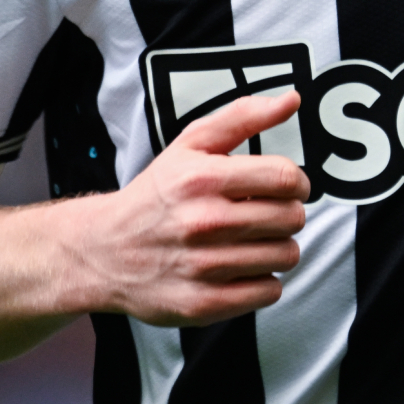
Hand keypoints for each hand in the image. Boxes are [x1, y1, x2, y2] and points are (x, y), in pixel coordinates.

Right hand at [76, 91, 309, 327]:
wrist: (105, 250)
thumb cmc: (158, 193)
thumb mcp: (192, 143)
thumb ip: (244, 116)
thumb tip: (292, 99)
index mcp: (203, 178)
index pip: (285, 178)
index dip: (298, 181)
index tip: (290, 186)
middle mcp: (203, 222)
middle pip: (291, 218)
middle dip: (288, 213)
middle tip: (268, 213)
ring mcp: (203, 267)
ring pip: (285, 256)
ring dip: (278, 246)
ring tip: (255, 240)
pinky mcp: (203, 304)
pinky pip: (269, 292)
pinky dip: (264, 280)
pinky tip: (243, 267)